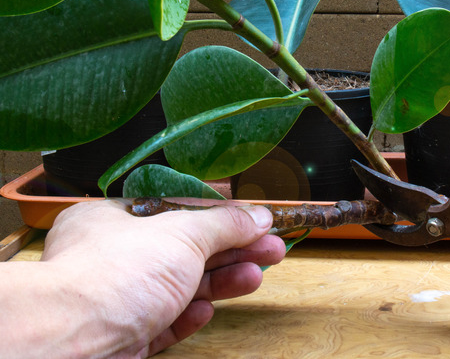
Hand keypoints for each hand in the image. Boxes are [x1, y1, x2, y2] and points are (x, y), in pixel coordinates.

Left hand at [39, 199, 284, 356]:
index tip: (252, 222)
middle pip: (185, 250)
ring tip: (254, 278)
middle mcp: (112, 258)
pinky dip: (188, 315)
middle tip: (271, 251)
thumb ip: (225, 225)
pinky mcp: (124, 336)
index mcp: (114, 219)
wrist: (77, 340)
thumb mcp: (183, 235)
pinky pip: (163, 322)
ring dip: (220, 282)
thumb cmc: (115, 274)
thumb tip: (258, 217)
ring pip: (179, 287)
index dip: (218, 217)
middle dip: (231, 251)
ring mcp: (117, 300)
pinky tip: (207, 310)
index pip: (176, 211)